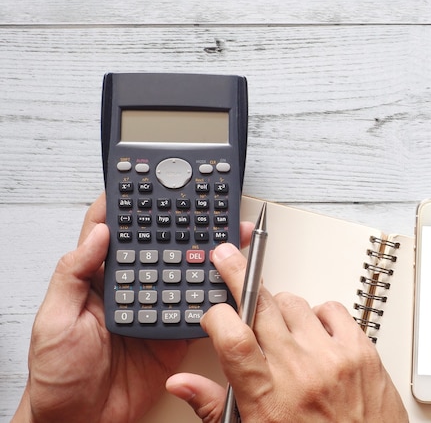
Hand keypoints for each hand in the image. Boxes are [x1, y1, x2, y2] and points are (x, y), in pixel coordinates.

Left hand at [12, 193, 253, 422]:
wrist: (82, 422)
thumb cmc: (58, 375)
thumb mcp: (54, 320)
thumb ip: (73, 275)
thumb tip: (99, 233)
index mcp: (99, 279)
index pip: (115, 231)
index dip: (130, 204)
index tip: (149, 179)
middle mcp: (131, 287)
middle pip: (160, 244)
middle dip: (182, 220)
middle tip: (204, 200)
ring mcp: (156, 306)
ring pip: (185, 270)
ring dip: (206, 251)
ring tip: (227, 231)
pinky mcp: (175, 331)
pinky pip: (199, 307)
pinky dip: (217, 291)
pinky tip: (229, 275)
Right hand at [166, 243, 407, 422]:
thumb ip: (213, 407)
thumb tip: (181, 383)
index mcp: (268, 397)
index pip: (233, 340)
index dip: (218, 317)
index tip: (213, 312)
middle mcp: (299, 371)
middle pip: (260, 306)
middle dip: (238, 276)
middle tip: (229, 259)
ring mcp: (332, 357)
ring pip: (293, 303)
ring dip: (279, 307)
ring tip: (280, 327)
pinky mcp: (360, 351)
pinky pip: (332, 308)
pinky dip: (318, 314)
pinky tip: (314, 332)